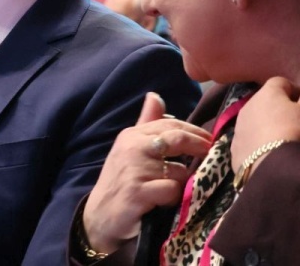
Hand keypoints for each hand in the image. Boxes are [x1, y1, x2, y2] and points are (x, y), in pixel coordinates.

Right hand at [82, 93, 211, 252]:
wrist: (100, 217)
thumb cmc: (121, 182)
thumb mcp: (129, 149)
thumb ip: (146, 123)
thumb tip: (154, 96)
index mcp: (131, 136)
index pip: (170, 124)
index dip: (195, 131)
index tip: (210, 140)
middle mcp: (132, 148)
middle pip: (176, 139)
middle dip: (199, 146)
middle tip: (211, 154)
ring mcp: (134, 170)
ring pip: (180, 171)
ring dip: (183, 182)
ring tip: (174, 188)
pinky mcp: (138, 192)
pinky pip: (172, 191)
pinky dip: (174, 198)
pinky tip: (164, 202)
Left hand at [231, 77, 299, 171]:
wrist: (272, 167)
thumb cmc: (295, 131)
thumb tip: (299, 97)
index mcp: (267, 94)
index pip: (280, 82)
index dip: (293, 90)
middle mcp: (248, 106)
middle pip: (264, 101)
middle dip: (279, 108)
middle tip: (294, 122)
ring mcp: (238, 127)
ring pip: (254, 120)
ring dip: (266, 125)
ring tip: (281, 139)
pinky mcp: (234, 147)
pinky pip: (248, 139)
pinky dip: (257, 142)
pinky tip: (268, 153)